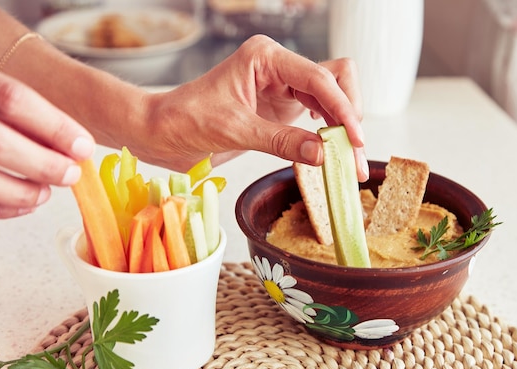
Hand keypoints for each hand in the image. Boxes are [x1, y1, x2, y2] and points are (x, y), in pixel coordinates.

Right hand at [0, 70, 94, 218]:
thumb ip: (25, 113)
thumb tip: (75, 146)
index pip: (13, 99)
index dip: (55, 126)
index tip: (84, 147)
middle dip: (43, 164)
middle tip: (70, 174)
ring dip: (23, 192)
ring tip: (44, 193)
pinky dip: (4, 208)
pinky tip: (23, 204)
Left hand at [139, 35, 368, 180]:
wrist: (162, 131)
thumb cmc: (186, 119)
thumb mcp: (235, 130)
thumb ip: (281, 141)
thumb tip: (324, 154)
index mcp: (266, 58)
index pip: (320, 78)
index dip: (342, 109)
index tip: (354, 140)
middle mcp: (279, 67)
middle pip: (335, 83)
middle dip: (349, 118)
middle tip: (353, 156)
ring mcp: (283, 87)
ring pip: (332, 100)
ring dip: (343, 130)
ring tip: (349, 163)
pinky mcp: (282, 108)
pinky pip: (318, 117)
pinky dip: (328, 136)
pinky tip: (332, 153)